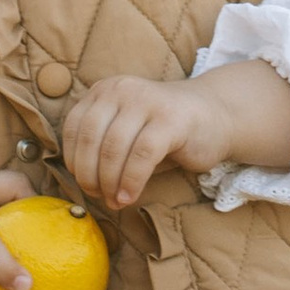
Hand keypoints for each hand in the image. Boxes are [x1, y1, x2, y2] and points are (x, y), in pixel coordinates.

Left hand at [62, 58, 289, 212]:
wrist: (216, 117)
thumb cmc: (165, 133)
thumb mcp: (127, 132)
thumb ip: (102, 147)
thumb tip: (82, 184)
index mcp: (106, 90)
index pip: (74, 126)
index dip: (74, 160)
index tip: (84, 183)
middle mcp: (123, 89)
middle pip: (90, 137)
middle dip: (89, 175)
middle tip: (98, 196)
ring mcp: (147, 100)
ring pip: (113, 148)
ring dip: (109, 182)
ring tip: (115, 200)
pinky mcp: (170, 118)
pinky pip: (141, 155)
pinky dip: (131, 181)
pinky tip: (129, 196)